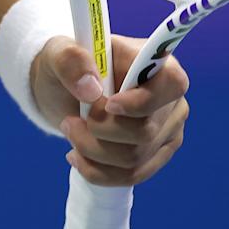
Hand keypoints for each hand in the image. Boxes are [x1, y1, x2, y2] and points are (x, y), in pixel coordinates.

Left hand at [30, 34, 189, 187]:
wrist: (64, 92)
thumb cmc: (67, 67)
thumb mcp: (57, 54)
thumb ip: (70, 60)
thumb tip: (90, 89)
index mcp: (156, 62)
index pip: (170, 84)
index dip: (141, 101)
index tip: (107, 105)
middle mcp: (170, 98)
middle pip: (145, 131)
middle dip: (99, 131)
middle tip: (71, 120)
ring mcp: (167, 129)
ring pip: (135, 157)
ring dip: (92, 150)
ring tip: (71, 132)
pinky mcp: (156, 154)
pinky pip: (133, 174)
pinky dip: (99, 171)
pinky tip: (78, 157)